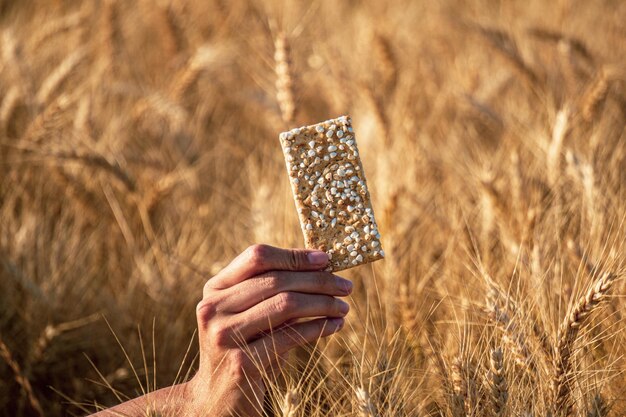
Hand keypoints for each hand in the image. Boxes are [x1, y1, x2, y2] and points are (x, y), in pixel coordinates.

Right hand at [187, 244, 351, 415]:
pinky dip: (318, 327)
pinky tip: (334, 325)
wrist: (217, 400)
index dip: (294, 256)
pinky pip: (290, 336)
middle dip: (318, 280)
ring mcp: (225, 336)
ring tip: (343, 307)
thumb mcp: (249, 314)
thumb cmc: (244, 348)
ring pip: (285, 304)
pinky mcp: (241, 363)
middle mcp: (214, 308)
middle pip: (276, 280)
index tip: (326, 259)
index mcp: (215, 289)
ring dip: (322, 303)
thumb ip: (272, 290)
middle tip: (346, 286)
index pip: (257, 257)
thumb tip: (321, 265)